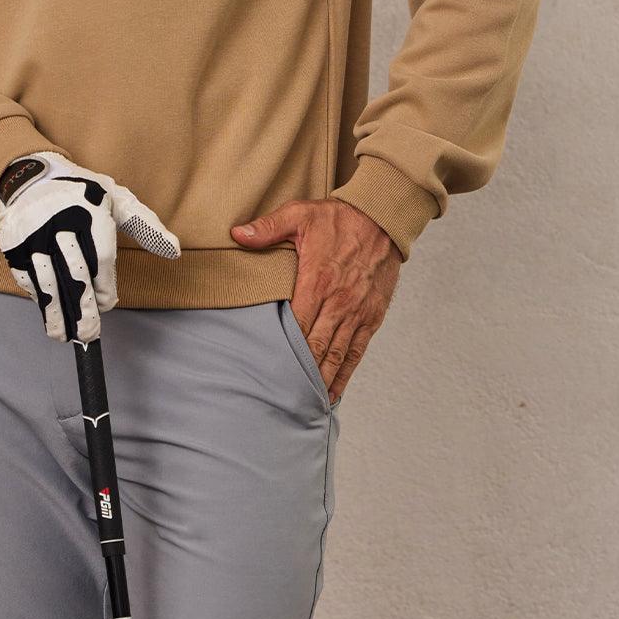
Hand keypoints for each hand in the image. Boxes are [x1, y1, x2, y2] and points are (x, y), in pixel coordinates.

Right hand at [0, 151, 180, 341]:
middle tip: (90, 334)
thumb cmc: (79, 192)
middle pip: (75, 275)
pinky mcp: (15, 249)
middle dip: (83, 309)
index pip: (100, 259)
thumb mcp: (115, 199)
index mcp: (90, 211)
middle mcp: (60, 224)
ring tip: (67, 336)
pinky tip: (50, 316)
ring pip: (49, 283)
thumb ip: (146, 225)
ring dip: (58, 314)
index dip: (104, 287)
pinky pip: (29, 280)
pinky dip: (40, 301)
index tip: (108, 304)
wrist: (26, 178)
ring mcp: (34, 238)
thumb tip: (174, 251)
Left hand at [231, 198, 402, 401]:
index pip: (296, 325)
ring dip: (320, 380)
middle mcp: (338, 303)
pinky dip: (345, 374)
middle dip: (299, 373)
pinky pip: (357, 352)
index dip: (283, 349)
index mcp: (317, 281)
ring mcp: (357, 312)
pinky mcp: (371, 316)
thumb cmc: (338, 218)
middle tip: (279, 396)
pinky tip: (331, 392)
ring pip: (337, 355)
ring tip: (302, 403)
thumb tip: (236, 234)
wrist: (382, 218)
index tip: (267, 369)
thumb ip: (267, 228)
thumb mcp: (299, 214)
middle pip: (316, 347)